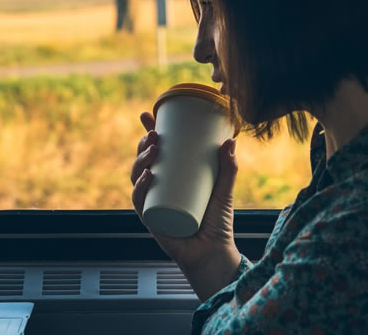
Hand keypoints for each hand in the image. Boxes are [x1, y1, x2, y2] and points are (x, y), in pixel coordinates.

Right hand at [130, 111, 241, 299]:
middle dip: (143, 144)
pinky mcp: (152, 219)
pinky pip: (140, 201)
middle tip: (154, 133)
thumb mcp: (224, 190)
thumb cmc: (217, 223)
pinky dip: (140, 187)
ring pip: (137, 177)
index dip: (148, 132)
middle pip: (142, 161)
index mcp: (171, 178)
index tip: (147, 114)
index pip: (155, 151)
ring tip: (153, 149)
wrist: (214, 253)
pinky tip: (147, 175)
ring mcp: (153, 204)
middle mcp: (158, 190)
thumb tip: (230, 140)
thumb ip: (229, 168)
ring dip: (140, 160)